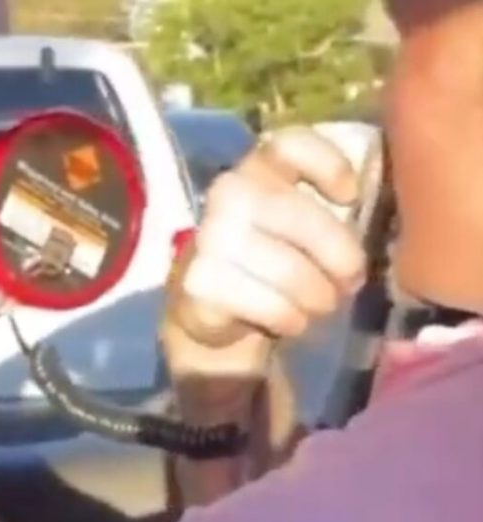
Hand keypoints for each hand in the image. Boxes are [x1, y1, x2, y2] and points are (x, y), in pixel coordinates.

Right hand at [162, 126, 365, 420]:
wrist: (212, 308)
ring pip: (290, 271)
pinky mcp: (200, 281)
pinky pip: (270, 305)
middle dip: (340, 258)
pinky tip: (290, 320)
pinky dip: (291, 319)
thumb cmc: (268, 262)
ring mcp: (209, 237)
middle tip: (349, 281)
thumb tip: (377, 220)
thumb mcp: (298, 230)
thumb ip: (328, 213)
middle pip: (301, 218)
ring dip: (319, 297)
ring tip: (319, 305)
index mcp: (256, 170)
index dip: (328, 165)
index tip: (351, 197)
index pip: (289, 146)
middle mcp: (228, 194)